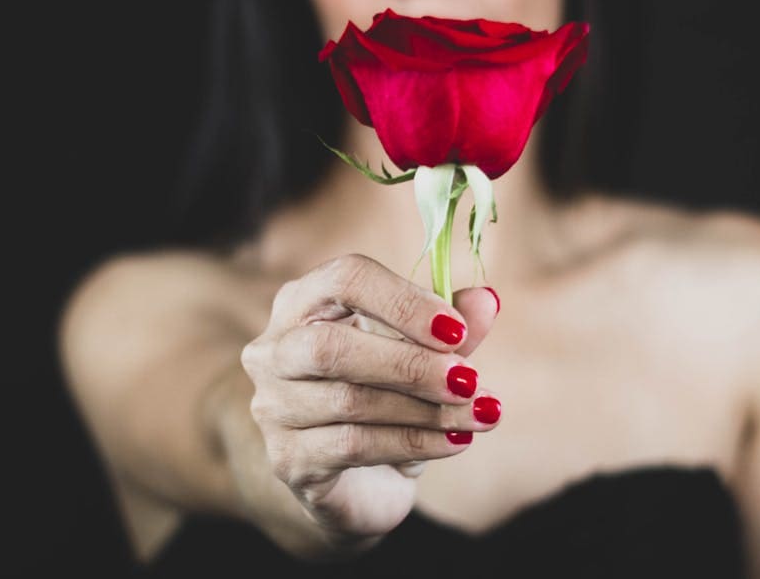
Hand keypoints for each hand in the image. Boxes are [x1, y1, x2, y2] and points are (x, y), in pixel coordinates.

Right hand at [240, 253, 501, 541]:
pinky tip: (456, 441)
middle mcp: (275, 350)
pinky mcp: (287, 460)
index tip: (457, 330)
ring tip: (481, 414)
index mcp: (304, 302)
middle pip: (330, 347)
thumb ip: (450, 327)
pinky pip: (354, 446)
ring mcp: (272, 408)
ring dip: (426, 410)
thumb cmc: (387, 397)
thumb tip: (487, 300)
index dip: (403, 301)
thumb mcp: (424, 356)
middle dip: (409, 364)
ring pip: (348, 402)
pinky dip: (415, 442)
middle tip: (468, 379)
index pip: (344, 279)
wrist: (357, 478)